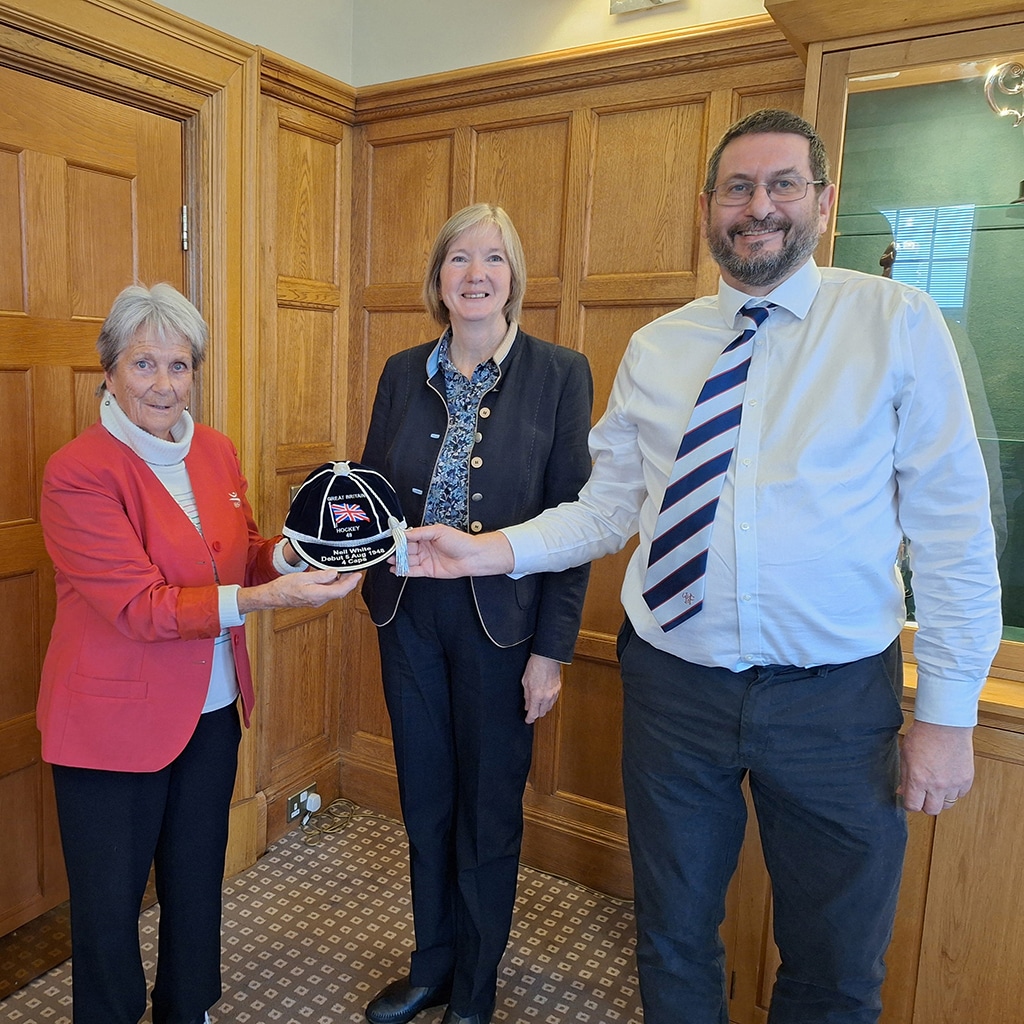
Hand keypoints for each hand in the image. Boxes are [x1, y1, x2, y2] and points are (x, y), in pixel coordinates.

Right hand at [237, 568, 361, 612]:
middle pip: (339, 592)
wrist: (274, 596)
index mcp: (318, 595)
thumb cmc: (285, 587)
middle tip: (353, 571)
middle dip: (349, 582)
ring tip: (345, 571)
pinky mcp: (314, 600)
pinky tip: (332, 577)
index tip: (358, 575)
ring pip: (334, 592)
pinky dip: (333, 585)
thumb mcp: (303, 577)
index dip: (351, 583)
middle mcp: (319, 600)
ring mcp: (317, 601)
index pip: (340, 590)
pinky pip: (327, 592)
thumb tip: (334, 573)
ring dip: (341, 583)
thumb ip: (321, 576)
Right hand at [396, 524, 514, 577]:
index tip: (390, 540)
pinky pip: (413, 571)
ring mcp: (426, 559)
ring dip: (398, 561)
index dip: (399, 539)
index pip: (408, 537)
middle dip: (396, 551)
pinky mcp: (428, 571)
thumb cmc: (460, 541)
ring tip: (389, 560)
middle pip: (406, 550)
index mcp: (426, 536)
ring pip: (408, 561)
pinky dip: (404, 571)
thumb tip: (405, 533)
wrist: (472, 556)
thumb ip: (420, 532)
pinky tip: (396, 569)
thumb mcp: (438, 531)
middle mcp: (425, 548)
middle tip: (387, 551)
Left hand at [523, 654, 561, 723]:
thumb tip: (527, 705)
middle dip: (536, 714)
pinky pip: (554, 701)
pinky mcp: (558, 689)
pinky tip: (545, 698)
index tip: (527, 720)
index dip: (529, 719)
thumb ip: (526, 696)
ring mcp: (553, 693)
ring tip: (537, 704)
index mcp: (536, 695)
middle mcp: (546, 697)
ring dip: (543, 709)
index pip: (533, 713)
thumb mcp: (525, 681)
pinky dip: (549, 702)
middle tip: (531, 711)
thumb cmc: (535, 666)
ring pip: (549, 708)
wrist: (547, 658)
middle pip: (542, 713)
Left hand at [898, 720, 974, 814]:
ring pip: (947, 804)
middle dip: (925, 804)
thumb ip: (905, 776)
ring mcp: (953, 784)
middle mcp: (936, 785)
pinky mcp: (966, 780)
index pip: (913, 806)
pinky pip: (960, 794)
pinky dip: (954, 790)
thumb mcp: (905, 755)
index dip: (909, 804)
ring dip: (941, 798)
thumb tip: (903, 792)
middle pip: (931, 811)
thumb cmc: (923, 736)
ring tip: (936, 785)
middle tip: (923, 794)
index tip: (909, 799)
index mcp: (918, 779)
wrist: (945, 725)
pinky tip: (948, 778)